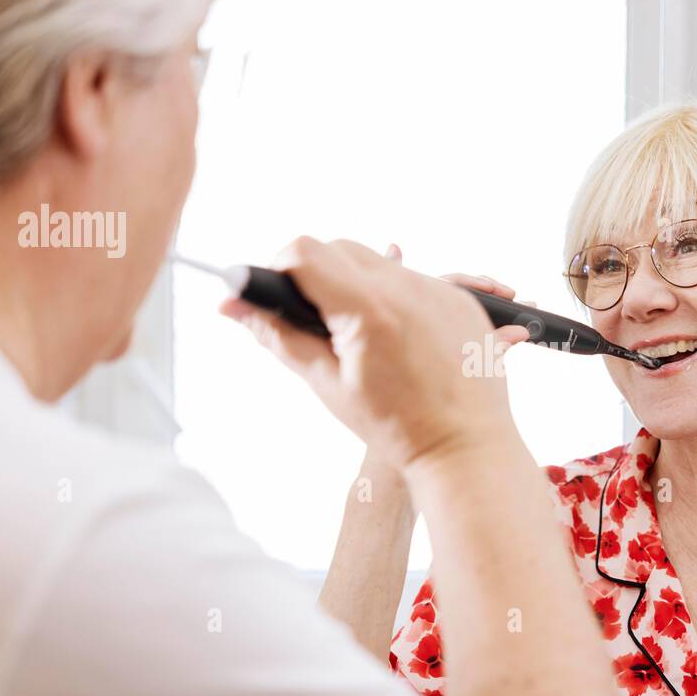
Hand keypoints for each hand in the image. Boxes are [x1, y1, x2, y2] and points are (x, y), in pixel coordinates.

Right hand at [221, 236, 522, 471]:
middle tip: (321, 324)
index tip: (283, 298)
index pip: (304, 251)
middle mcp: (407, 288)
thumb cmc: (396, 427)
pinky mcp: (462, 299)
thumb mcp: (327, 384)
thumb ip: (279, 337)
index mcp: (368, 309)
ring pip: (378, 262)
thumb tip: (232, 305)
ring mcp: (440, 290)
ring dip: (358, 286)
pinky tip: (399, 341)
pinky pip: (415, 280)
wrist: (465, 448)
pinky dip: (396, 298)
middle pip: (339, 248)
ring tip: (364, 338)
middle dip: (318, 276)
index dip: (282, 269)